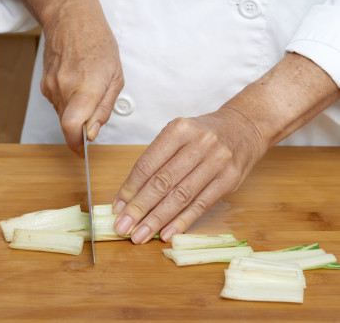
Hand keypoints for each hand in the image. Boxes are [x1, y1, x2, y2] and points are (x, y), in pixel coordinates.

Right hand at [26, 0, 123, 152]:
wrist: (71, 20)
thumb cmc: (98, 44)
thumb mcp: (116, 78)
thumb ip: (104, 109)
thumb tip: (93, 133)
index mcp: (87, 87)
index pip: (73, 126)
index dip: (76, 145)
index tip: (82, 153)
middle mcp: (65, 89)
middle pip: (68, 125)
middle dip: (80, 130)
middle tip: (93, 120)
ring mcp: (52, 87)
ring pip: (62, 116)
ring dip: (76, 115)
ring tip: (87, 94)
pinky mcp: (45, 85)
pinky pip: (57, 105)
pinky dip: (69, 105)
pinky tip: (77, 88)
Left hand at [113, 108, 265, 243]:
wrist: (244, 127)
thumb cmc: (205, 134)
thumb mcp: (179, 135)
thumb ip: (156, 160)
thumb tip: (130, 195)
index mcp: (179, 129)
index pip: (147, 164)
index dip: (130, 189)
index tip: (118, 207)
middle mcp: (199, 143)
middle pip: (162, 182)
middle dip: (139, 208)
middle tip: (123, 227)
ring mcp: (217, 161)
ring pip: (181, 196)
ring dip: (157, 219)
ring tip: (140, 235)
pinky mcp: (230, 179)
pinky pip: (201, 204)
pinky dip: (182, 221)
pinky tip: (167, 233)